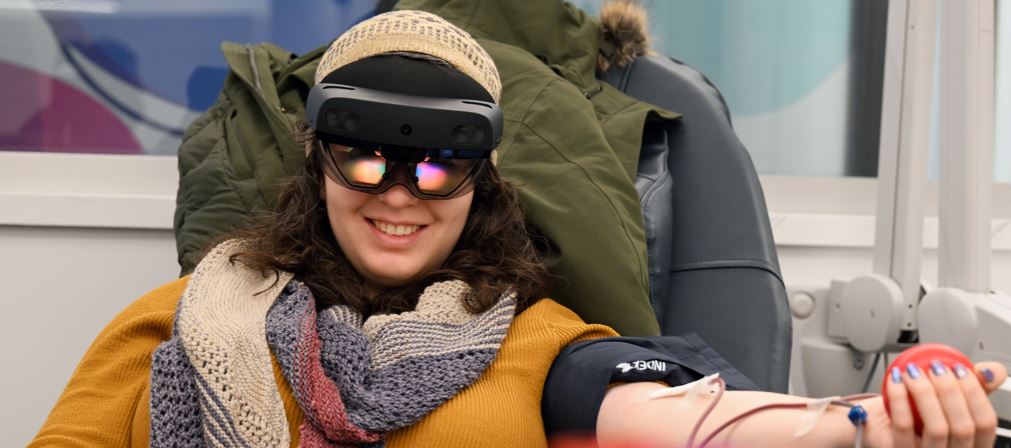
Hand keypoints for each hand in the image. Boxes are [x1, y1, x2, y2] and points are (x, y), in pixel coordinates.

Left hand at [861, 361, 1006, 447]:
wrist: (879, 422)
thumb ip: (971, 386)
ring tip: (913, 371)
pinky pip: (903, 425)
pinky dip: (899, 397)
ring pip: (936, 428)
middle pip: (963, 427)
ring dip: (925, 392)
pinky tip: (896, 380)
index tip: (961, 369)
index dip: (976, 394)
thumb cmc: (917, 413)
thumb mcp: (947, 400)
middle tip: (936, 367)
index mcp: (971, 442)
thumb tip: (989, 370)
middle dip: (950, 391)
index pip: (986, 423)